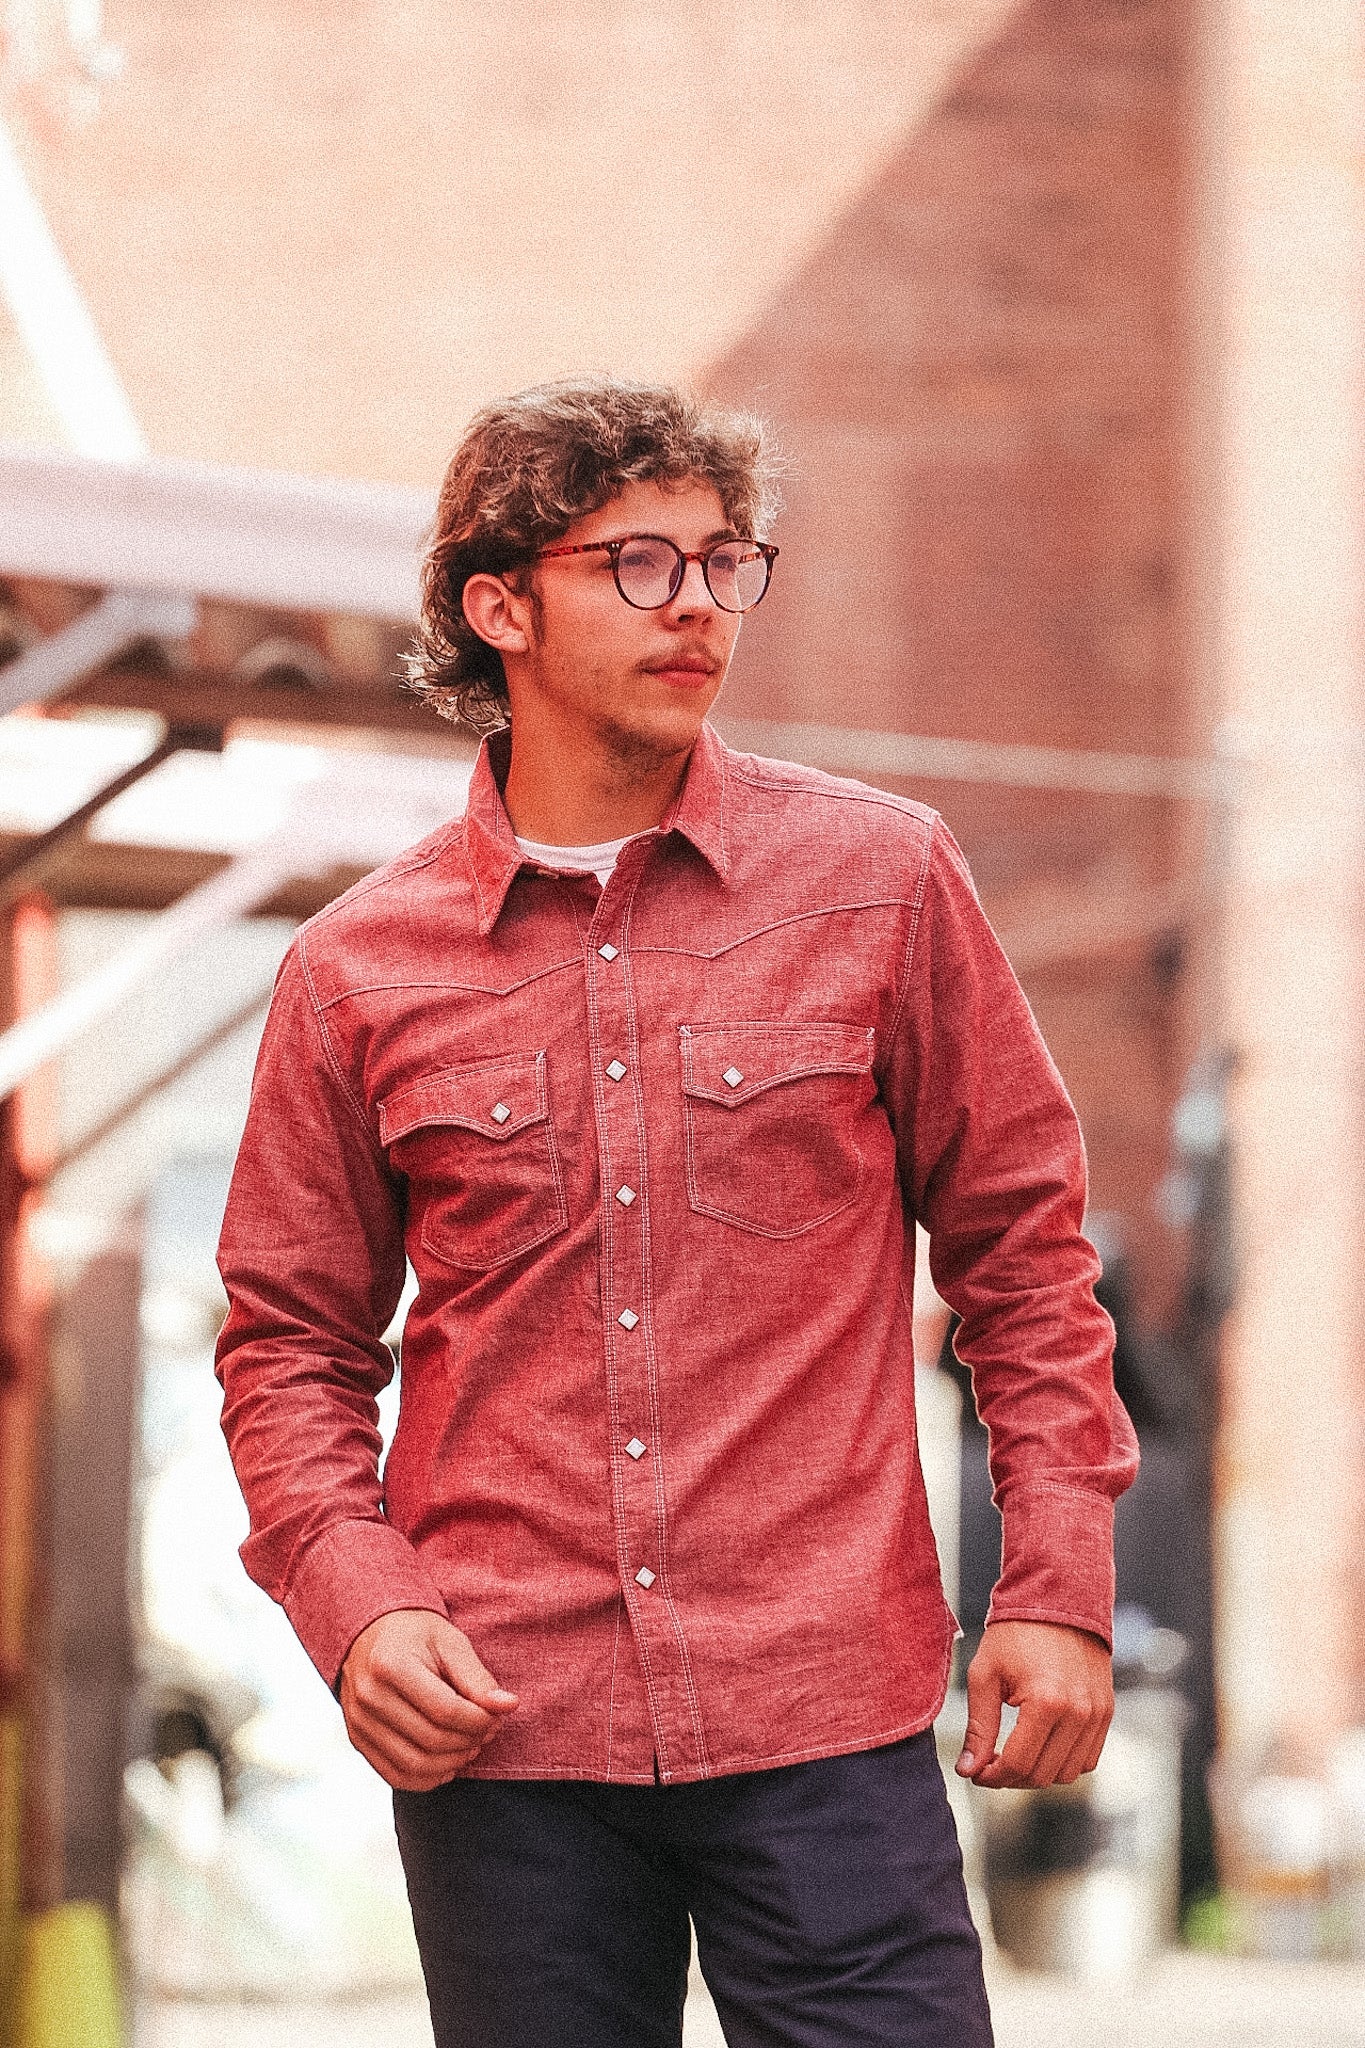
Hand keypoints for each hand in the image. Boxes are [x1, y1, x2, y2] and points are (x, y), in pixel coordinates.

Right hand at [339, 1608, 517, 1790]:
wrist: (369, 1635)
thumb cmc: (415, 1635)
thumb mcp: (450, 1642)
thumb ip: (477, 1677)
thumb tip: (508, 1706)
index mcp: (390, 1665)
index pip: (445, 1710)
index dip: (479, 1720)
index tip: (497, 1714)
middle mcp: (368, 1697)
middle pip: (431, 1739)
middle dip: (470, 1740)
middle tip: (489, 1729)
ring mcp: (359, 1722)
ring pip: (414, 1765)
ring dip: (453, 1762)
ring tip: (471, 1745)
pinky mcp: (358, 1740)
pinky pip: (395, 1776)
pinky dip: (428, 1778)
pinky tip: (448, 1762)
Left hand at [955, 1619, 1111, 1789]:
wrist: (1058, 1600)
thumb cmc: (1016, 1633)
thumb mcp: (985, 1675)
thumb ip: (978, 1727)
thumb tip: (969, 1768)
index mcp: (1046, 1702)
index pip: (1018, 1764)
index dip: (992, 1777)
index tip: (975, 1772)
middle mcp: (1078, 1713)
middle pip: (1042, 1775)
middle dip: (1011, 1778)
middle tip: (989, 1763)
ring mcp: (1097, 1714)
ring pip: (1067, 1774)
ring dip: (1038, 1773)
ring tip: (1014, 1754)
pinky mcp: (1107, 1712)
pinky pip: (1087, 1758)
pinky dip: (1063, 1761)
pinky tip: (1040, 1745)